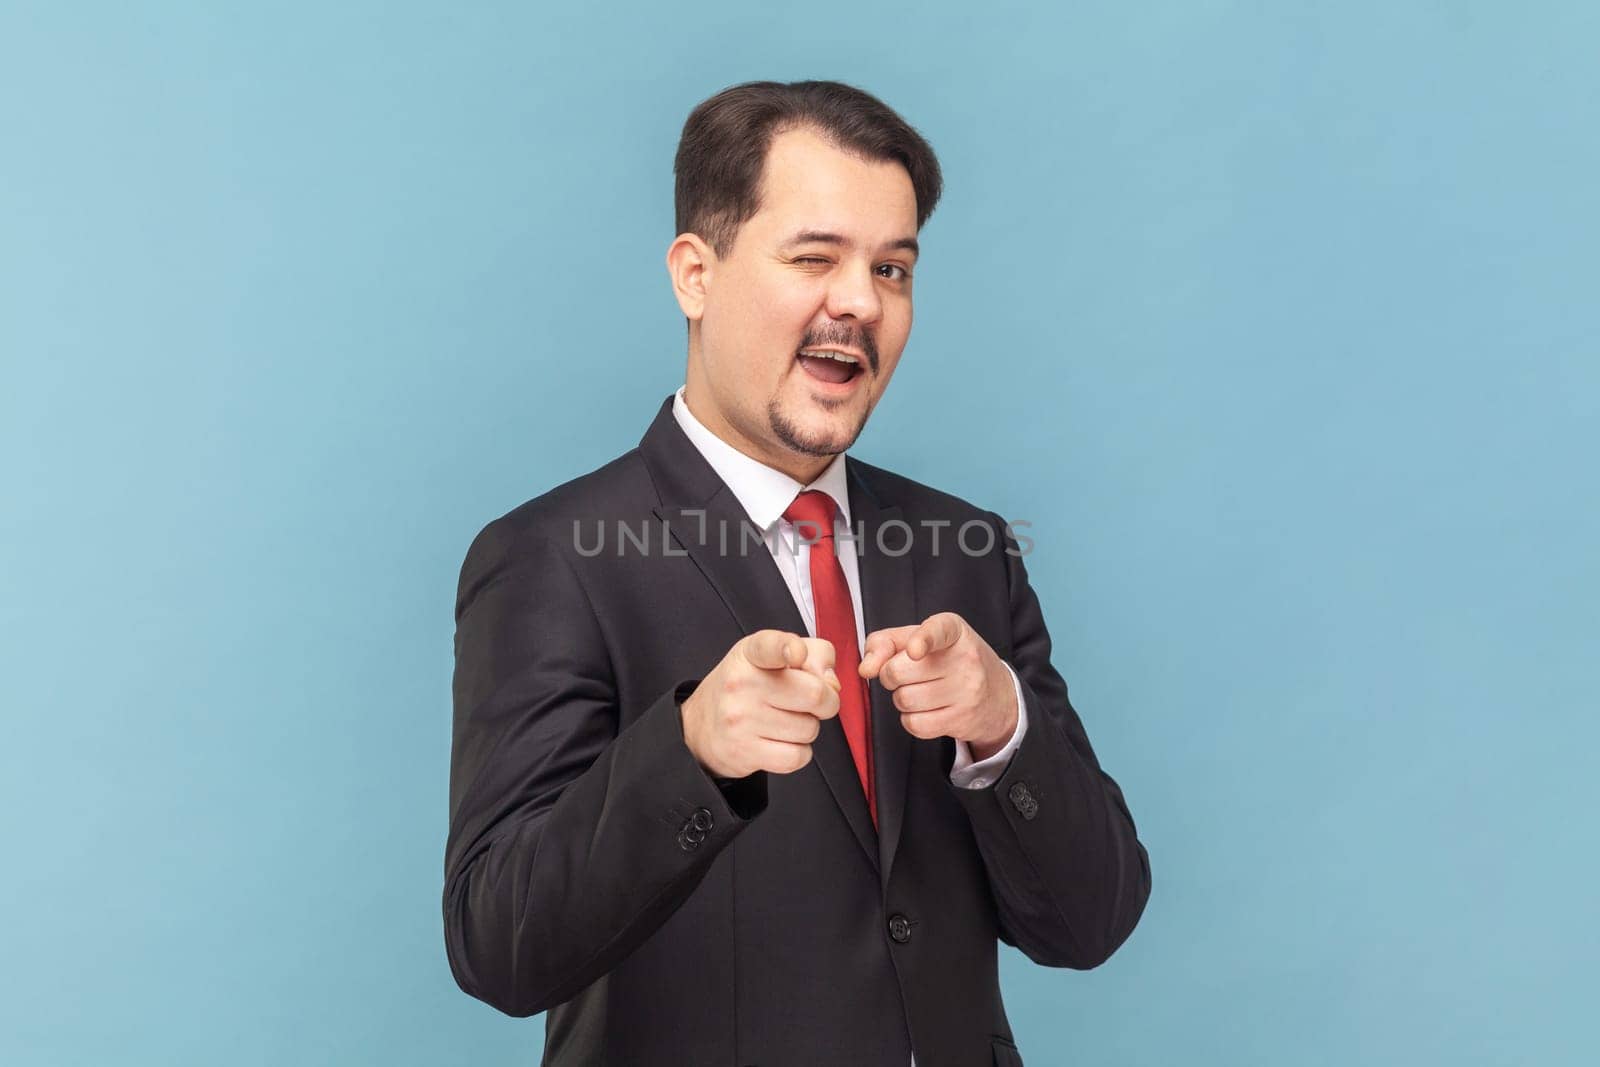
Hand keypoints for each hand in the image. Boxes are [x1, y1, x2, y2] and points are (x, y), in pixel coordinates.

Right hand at [681, 630, 840, 777]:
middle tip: (808, 702)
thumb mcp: (775, 656)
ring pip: (809, 729)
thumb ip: (815, 655)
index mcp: (752, 653)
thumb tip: (832, 685)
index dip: (788, 648)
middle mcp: (742, 683)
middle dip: (825, 702)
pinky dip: (798, 752)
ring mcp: (741, 719)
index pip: (770, 646)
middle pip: (815, 694)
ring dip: (807, 728)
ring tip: (784, 720)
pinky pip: (797, 756)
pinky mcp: (744, 751)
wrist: (701, 726)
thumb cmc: (748, 686)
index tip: (795, 653)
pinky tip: (780, 741)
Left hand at [858, 612, 1017, 759]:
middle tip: (904, 675)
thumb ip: (885, 643)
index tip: (915, 651)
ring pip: (904, 700)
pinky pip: (915, 724)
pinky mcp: (962, 719)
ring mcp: (967, 691)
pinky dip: (911, 719)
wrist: (997, 694)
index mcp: (953, 630)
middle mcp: (964, 658)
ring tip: (919, 690)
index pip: (937, 631)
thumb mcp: (921, 638)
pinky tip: (926, 709)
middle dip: (890, 675)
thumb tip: (866, 669)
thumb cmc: (948, 661)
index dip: (922, 640)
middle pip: (898, 671)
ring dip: (901, 698)